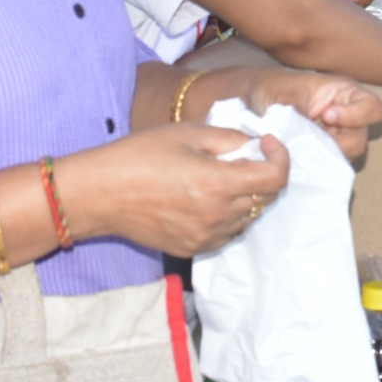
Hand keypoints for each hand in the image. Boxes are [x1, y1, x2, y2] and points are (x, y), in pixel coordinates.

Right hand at [62, 123, 290, 256]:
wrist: (101, 193)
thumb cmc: (139, 155)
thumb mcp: (187, 133)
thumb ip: (229, 139)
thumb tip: (255, 145)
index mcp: (218, 183)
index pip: (275, 178)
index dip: (280, 157)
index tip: (267, 143)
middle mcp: (218, 215)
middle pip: (265, 198)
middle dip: (263, 173)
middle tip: (241, 156)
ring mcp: (206, 236)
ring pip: (248, 217)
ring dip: (245, 196)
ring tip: (218, 177)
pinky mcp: (193, 248)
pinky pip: (227, 232)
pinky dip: (227, 215)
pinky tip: (204, 198)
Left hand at [237, 66, 381, 161]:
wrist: (247, 101)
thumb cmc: (268, 89)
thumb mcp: (286, 97)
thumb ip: (305, 119)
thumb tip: (312, 145)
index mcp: (343, 93)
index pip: (373, 107)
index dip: (356, 115)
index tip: (327, 116)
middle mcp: (346, 117)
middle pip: (361, 138)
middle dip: (336, 142)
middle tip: (308, 138)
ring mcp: (335, 139)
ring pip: (346, 157)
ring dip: (324, 156)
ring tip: (298, 147)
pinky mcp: (322, 155)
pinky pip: (329, 167)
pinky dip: (315, 167)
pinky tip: (297, 159)